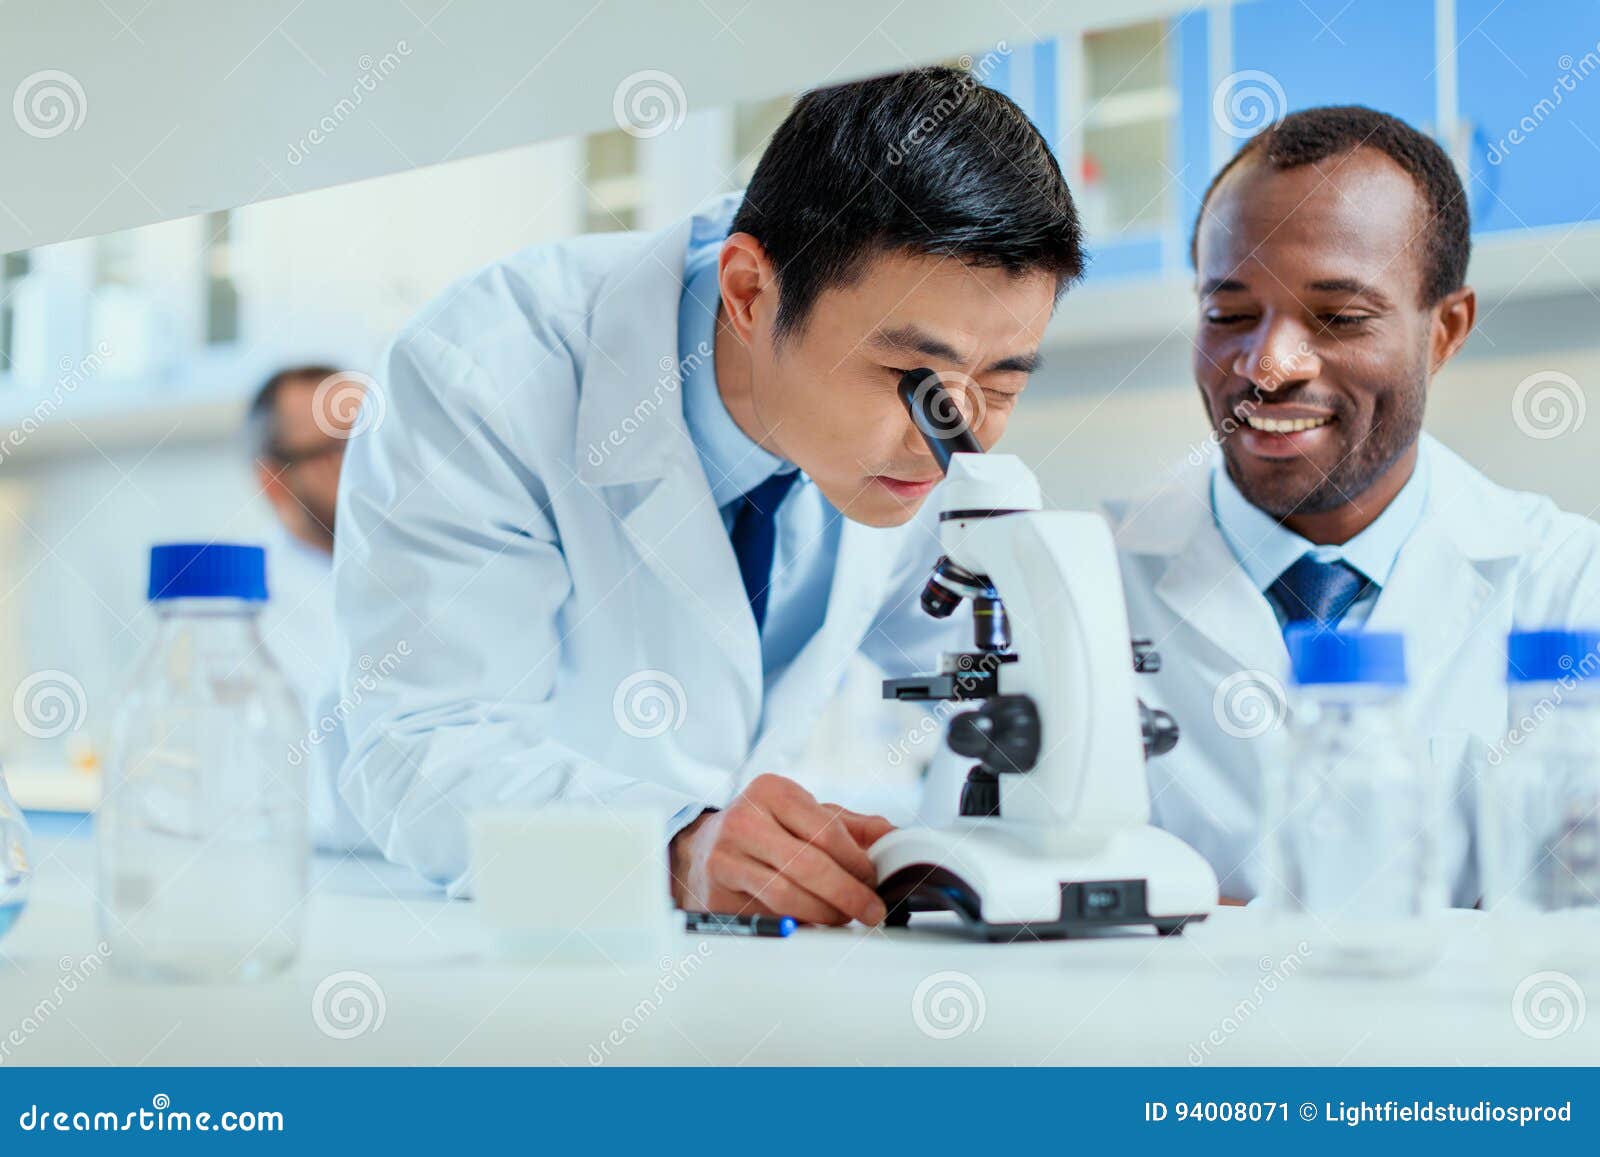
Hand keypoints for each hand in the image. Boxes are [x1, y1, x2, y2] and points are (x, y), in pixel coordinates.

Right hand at [669, 773, 894, 924]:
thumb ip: (853, 826)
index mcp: (773, 791)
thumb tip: (897, 837)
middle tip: (870, 910)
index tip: (875, 881)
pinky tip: (812, 923)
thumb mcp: (806, 815)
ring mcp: (725, 853)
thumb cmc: (766, 829)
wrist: (704, 847)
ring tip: (843, 918)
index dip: (858, 862)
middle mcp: (745, 817)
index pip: (827, 831)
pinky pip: (765, 912)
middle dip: (848, 894)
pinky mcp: (716, 888)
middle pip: (809, 863)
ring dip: (825, 913)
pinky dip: (797, 922)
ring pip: (787, 893)